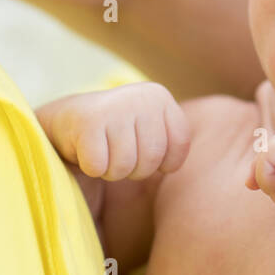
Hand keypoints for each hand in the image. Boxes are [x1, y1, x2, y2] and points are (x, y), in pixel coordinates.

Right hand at [36, 81, 189, 180]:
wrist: (64, 124)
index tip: (141, 150)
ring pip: (125, 167)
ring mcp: (114, 106)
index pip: (177, 148)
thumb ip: (174, 142)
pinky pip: (100, 167)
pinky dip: (91, 168)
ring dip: (111, 170)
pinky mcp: (87, 121)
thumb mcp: (150, 132)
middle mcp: (140, 95)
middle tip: (116, 151)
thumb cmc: (115, 137)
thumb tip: (210, 178)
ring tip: (102, 150)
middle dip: (133, 168)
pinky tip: (85, 151)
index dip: (160, 162)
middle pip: (151, 160)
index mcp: (160, 97)